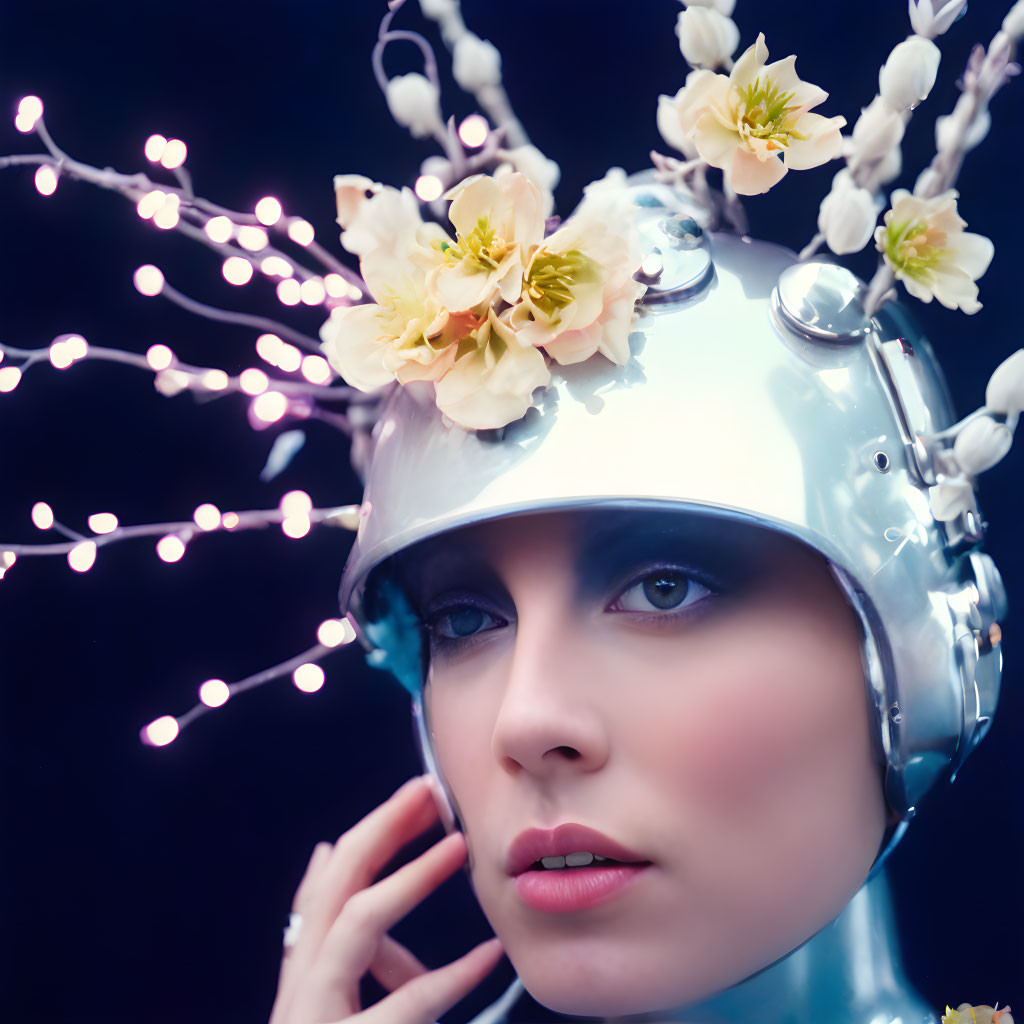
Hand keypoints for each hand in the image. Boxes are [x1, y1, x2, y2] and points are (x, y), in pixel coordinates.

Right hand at [269, 776, 503, 1023]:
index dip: (372, 832)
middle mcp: (301, 988)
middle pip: (339, 886)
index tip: (415, 795)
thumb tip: (324, 851)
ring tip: (460, 846)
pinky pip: (409, 1003)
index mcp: (303, 975)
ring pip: (360, 924)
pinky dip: (454, 975)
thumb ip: (328, 938)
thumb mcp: (324, 998)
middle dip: (383, 830)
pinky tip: (490, 953)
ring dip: (412, 876)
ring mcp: (318, 1015)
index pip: (331, 885)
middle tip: (429, 790)